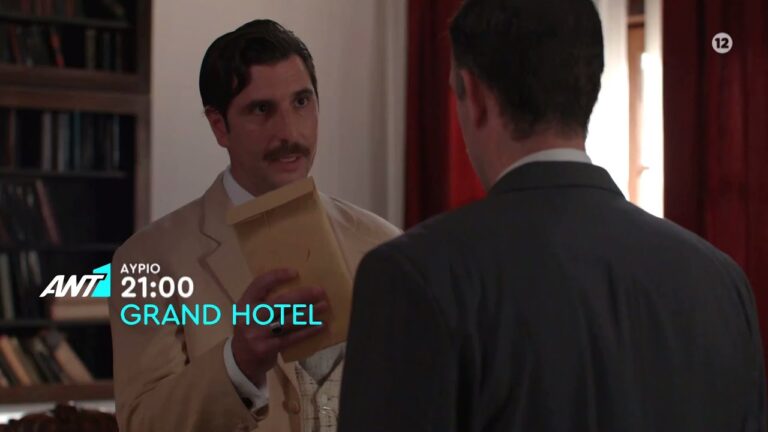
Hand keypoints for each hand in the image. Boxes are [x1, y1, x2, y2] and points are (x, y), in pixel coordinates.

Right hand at [231, 269, 327, 386]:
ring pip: (288, 320)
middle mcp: (249, 318)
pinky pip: (292, 338)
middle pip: (279, 302)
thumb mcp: (250, 313)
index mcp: (244, 304)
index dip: (277, 276)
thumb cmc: (252, 330)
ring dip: (309, 313)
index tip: (296, 272)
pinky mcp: (267, 349)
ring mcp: (257, 334)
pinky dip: (308, 331)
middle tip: (320, 291)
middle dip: (302, 295)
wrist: (241, 361)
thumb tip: (297, 287)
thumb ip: (265, 301)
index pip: (259, 284)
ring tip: (324, 306)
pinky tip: (321, 325)